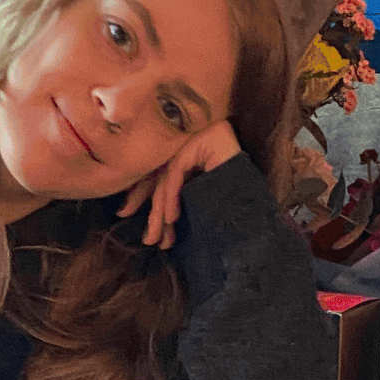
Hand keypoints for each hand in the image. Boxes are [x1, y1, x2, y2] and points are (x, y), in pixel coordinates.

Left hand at [118, 119, 241, 249]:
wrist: (254, 186)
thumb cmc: (231, 192)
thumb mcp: (196, 198)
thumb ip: (171, 200)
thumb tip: (138, 216)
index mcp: (181, 155)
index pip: (154, 176)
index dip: (139, 196)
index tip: (125, 215)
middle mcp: (182, 145)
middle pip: (159, 179)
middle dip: (153, 213)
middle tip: (149, 240)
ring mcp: (189, 140)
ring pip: (167, 180)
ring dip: (162, 212)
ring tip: (160, 237)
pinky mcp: (197, 141)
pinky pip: (177, 173)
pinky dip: (172, 197)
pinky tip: (171, 217)